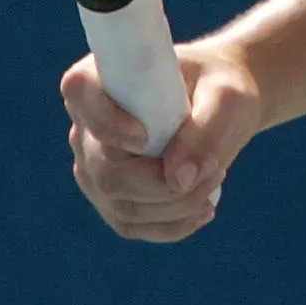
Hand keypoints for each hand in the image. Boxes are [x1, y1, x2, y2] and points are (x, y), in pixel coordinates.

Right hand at [64, 37, 262, 242]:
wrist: (220, 104)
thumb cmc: (219, 87)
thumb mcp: (227, 97)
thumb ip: (205, 131)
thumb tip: (177, 180)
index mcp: (102, 78)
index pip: (79, 94)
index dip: (107, 123)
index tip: (146, 137)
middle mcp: (86, 126)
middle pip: (106, 173)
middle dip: (164, 184)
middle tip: (215, 168)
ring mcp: (93, 167)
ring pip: (122, 208)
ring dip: (177, 206)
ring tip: (216, 177)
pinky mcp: (110, 198)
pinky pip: (133, 226)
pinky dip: (173, 225)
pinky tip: (205, 208)